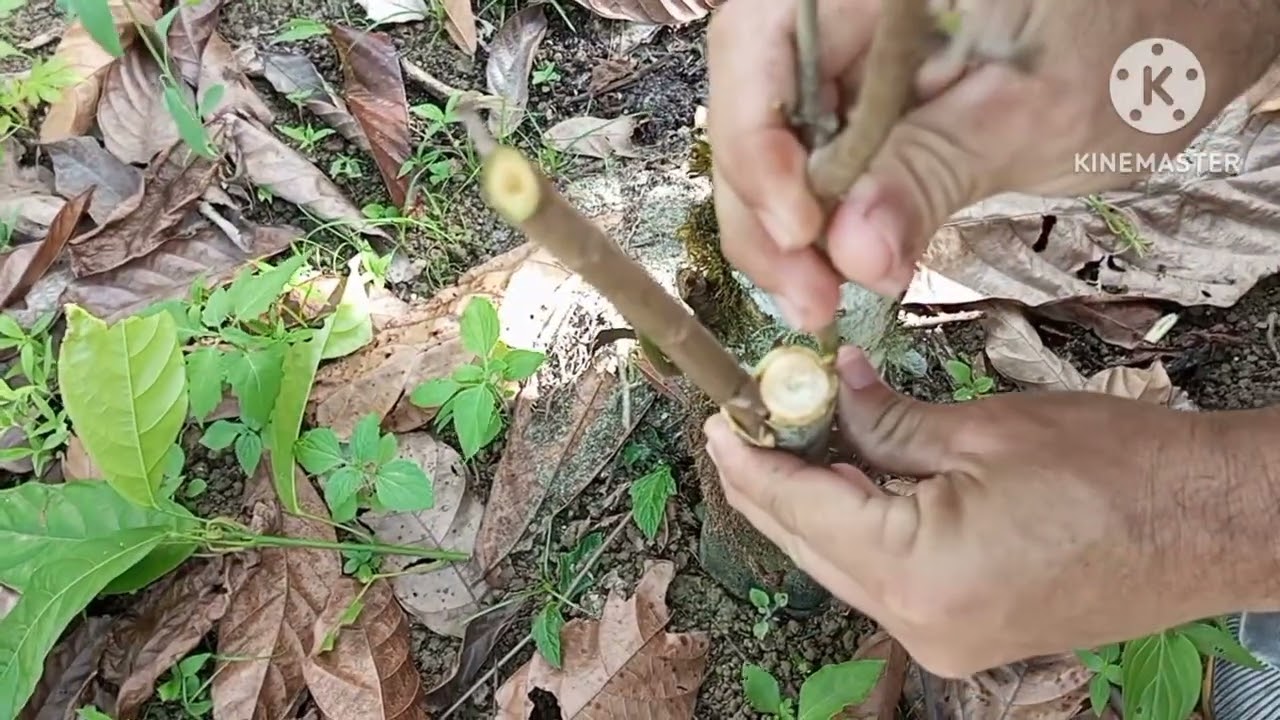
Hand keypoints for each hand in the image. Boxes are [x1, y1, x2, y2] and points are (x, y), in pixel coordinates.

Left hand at [703, 347, 1278, 676]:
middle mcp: (921, 627)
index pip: (802, 510)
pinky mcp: (964, 634)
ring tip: (787, 439)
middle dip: (771, 483)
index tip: (718, 420)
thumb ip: (883, 421)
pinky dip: (858, 529)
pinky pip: (884, 578)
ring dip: (813, 504)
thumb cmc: (1118, 470)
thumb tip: (825, 392)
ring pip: (843, 564)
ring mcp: (944, 642)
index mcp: (920, 575)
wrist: (1211, 524)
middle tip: (740, 425)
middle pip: (811, 546)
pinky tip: (846, 480)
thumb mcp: (981, 429)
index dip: (752, 460)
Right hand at [706, 0, 1279, 331]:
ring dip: (788, 229)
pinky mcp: (866, 93)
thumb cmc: (1138, 39)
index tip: (800, 232)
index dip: (756, 143)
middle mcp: (844, 4)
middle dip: (766, 210)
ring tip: (820, 300)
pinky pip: (817, 155)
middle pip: (753, 101)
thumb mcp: (1034, 112)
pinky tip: (840, 268)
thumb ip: (930, 172)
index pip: (759, 43)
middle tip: (807, 300)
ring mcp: (852, 47)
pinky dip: (824, 218)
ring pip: (774, 139)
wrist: (1190, 29)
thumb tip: (851, 251)